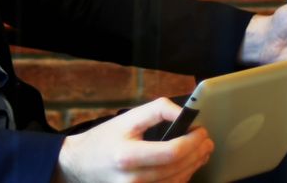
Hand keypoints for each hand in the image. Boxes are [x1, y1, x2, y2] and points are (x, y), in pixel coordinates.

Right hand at [54, 98, 212, 182]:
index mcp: (127, 155)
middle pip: (178, 169)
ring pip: (177, 182)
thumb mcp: (127, 118)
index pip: (172, 153)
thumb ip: (157, 111)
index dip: (193, 142)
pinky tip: (187, 165)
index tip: (201, 131)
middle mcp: (132, 179)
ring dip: (194, 166)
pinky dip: (182, 177)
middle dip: (199, 153)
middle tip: (207, 140)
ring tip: (201, 151)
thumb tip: (184, 113)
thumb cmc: (105, 139)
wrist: (80, 164)